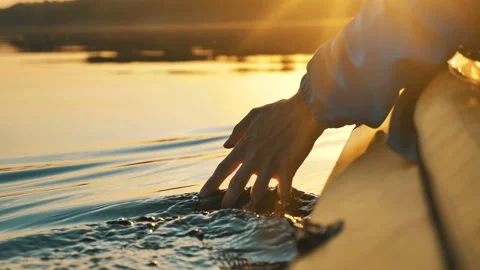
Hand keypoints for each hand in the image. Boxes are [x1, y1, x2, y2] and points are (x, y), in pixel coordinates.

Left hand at [199, 92, 325, 207]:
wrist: (304, 111)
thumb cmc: (280, 110)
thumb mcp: (254, 115)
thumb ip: (238, 130)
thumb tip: (225, 145)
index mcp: (245, 145)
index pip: (223, 168)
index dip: (212, 183)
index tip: (203, 194)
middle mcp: (254, 158)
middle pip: (237, 183)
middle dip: (228, 199)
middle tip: (222, 209)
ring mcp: (271, 164)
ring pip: (258, 191)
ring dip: (254, 201)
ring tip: (251, 209)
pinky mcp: (288, 168)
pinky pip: (284, 189)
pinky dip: (282, 198)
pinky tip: (281, 203)